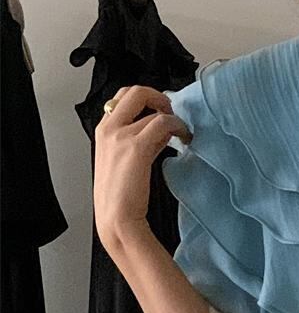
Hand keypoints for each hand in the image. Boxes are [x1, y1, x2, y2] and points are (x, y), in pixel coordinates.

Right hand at [93, 82, 190, 254]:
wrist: (116, 221)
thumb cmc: (118, 197)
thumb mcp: (121, 160)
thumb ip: (136, 139)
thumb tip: (159, 127)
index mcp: (102, 131)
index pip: (122, 98)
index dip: (144, 100)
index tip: (158, 111)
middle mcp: (108, 129)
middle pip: (134, 91)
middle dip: (157, 96)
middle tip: (170, 111)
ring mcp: (121, 136)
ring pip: (153, 109)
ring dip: (172, 118)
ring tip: (181, 132)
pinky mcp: (136, 147)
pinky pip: (163, 123)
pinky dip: (178, 126)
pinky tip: (184, 138)